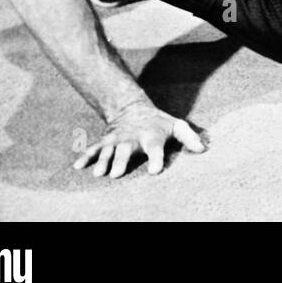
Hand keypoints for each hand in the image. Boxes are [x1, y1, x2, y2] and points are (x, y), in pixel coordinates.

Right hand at [73, 101, 205, 178]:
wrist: (133, 108)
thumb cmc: (158, 123)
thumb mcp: (176, 125)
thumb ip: (189, 137)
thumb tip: (204, 149)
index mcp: (152, 136)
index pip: (155, 148)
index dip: (155, 159)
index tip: (154, 171)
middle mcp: (132, 138)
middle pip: (126, 150)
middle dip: (121, 161)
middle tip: (116, 174)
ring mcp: (117, 140)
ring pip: (108, 150)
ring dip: (103, 161)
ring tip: (99, 173)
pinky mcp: (105, 141)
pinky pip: (93, 148)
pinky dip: (85, 156)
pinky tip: (77, 167)